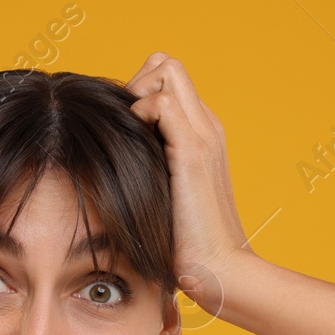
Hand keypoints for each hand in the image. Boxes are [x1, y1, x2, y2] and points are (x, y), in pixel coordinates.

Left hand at [125, 53, 249, 316]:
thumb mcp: (164, 199)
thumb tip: (114, 169)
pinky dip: (141, 112)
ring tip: (128, 136)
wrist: (220, 271)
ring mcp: (202, 135)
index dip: (139, 92)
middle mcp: (205, 126)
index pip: (168, 80)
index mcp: (200, 135)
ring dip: (136, 92)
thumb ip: (150, 174)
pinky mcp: (193, 152)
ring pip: (167, 69)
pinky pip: (163, 102)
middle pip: (167, 63)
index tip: (122, 130)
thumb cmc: (188, 246)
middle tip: (121, 126)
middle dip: (135, 82)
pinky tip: (133, 147)